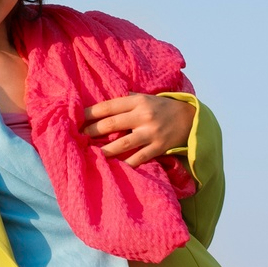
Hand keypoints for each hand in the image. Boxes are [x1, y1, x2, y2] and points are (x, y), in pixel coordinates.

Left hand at [79, 93, 194, 166]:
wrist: (191, 118)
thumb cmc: (163, 108)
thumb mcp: (146, 98)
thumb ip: (127, 100)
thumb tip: (103, 104)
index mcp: (137, 101)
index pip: (108, 106)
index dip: (90, 113)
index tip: (76, 119)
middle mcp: (143, 116)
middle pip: (111, 124)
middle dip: (92, 131)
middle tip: (79, 137)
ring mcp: (151, 132)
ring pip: (122, 144)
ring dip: (105, 151)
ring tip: (92, 155)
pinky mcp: (158, 147)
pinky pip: (139, 158)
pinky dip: (126, 164)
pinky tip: (115, 168)